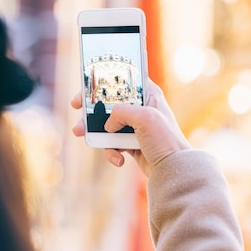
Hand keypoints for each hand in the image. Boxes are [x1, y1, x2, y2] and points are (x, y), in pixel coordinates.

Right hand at [71, 78, 189, 175]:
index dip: (104, 81)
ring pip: (106, 125)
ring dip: (94, 131)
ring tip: (81, 135)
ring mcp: (135, 127)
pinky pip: (112, 144)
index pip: (123, 80)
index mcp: (148, 95)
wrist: (173, 169)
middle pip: (109, 103)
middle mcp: (141, 108)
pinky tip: (119, 159)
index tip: (87, 86)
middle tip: (76, 107)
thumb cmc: (165, 140)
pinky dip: (111, 152)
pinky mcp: (131, 144)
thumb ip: (121, 112)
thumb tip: (108, 124)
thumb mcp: (144, 117)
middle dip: (91, 107)